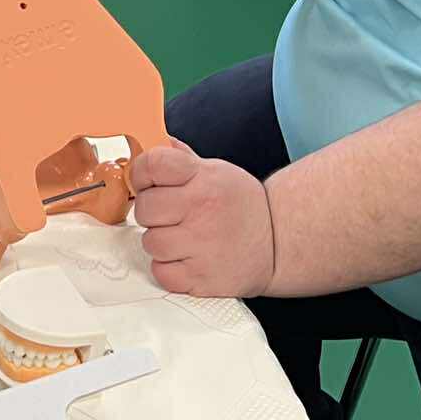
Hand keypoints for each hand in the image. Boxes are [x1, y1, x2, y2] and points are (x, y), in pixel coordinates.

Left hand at [131, 137, 275, 298]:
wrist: (278, 243)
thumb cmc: (243, 206)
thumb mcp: (217, 171)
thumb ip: (182, 159)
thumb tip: (155, 143)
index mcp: (204, 179)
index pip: (153, 164)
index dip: (142, 172)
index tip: (147, 181)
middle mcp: (202, 210)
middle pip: (145, 208)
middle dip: (152, 211)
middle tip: (171, 214)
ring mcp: (202, 247)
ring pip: (151, 242)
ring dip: (161, 242)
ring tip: (183, 237)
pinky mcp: (202, 278)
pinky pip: (161, 272)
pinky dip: (169, 268)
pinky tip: (187, 257)